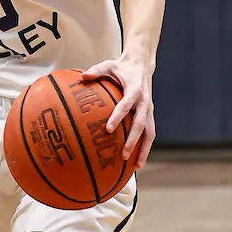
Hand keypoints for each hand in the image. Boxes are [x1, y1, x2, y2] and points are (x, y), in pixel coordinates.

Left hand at [81, 53, 155, 167]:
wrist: (142, 64)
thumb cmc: (122, 67)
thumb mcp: (109, 65)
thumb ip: (96, 71)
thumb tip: (82, 77)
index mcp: (134, 90)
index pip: (126, 105)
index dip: (118, 117)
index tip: (108, 129)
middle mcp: (144, 102)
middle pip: (140, 124)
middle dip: (133, 141)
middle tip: (123, 155)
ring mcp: (149, 110)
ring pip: (150, 133)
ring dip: (144, 150)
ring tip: (136, 167)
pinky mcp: (150, 115)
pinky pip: (150, 133)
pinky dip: (145, 147)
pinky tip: (138, 162)